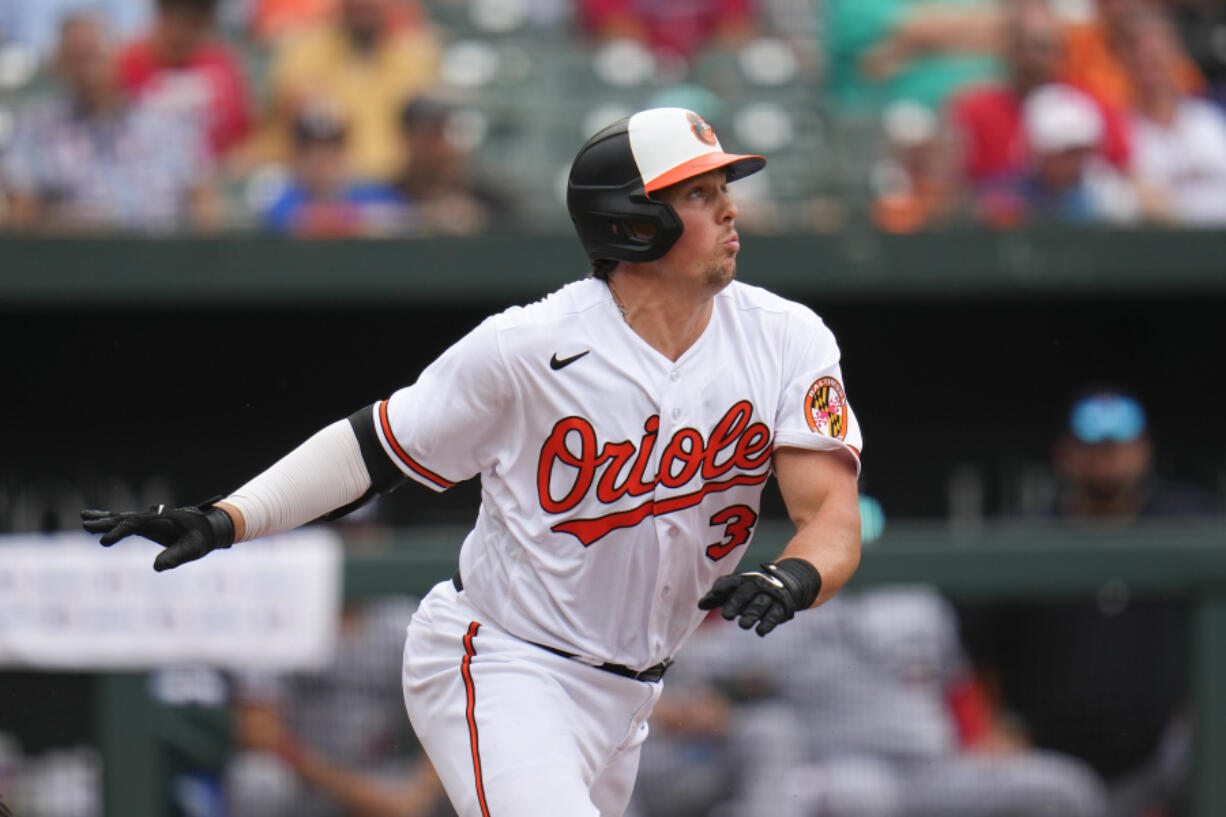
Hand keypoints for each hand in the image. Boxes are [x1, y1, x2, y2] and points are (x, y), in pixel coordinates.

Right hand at [81, 500, 234, 570]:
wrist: (209, 527)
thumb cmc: (200, 539)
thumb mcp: (192, 550)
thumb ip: (175, 557)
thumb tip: (157, 567)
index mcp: (161, 520)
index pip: (135, 525)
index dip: (118, 532)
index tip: (104, 542)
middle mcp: (152, 516)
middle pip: (125, 519)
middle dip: (106, 523)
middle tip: (86, 526)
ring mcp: (148, 518)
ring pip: (122, 518)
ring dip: (104, 519)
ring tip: (84, 519)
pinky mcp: (147, 523)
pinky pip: (125, 521)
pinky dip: (110, 520)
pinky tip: (93, 520)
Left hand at [697, 559, 821, 635]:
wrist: (785, 585)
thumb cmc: (751, 591)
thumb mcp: (735, 590)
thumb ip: (717, 597)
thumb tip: (700, 605)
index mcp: (742, 580)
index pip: (730, 582)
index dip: (722, 588)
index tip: (713, 594)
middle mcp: (756, 586)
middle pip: (744, 594)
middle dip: (735, 604)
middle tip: (726, 616)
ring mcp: (769, 596)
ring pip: (759, 605)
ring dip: (751, 615)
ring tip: (743, 625)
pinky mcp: (781, 608)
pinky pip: (774, 615)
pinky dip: (767, 624)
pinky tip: (760, 631)